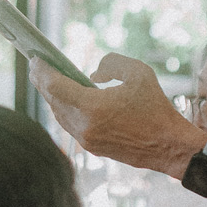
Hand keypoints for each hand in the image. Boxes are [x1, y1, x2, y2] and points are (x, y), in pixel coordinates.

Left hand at [32, 54, 199, 178]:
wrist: (170, 145)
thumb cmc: (156, 108)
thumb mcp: (139, 72)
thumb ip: (111, 63)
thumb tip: (92, 74)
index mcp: (93, 108)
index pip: (55, 87)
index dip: (43, 72)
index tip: (36, 59)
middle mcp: (85, 126)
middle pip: (53, 101)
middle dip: (43, 82)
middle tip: (37, 66)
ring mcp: (87, 140)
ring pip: (59, 115)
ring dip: (52, 97)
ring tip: (47, 80)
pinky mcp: (92, 148)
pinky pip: (70, 125)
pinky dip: (64, 109)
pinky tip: (65, 99)